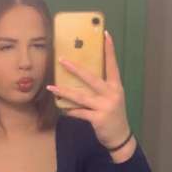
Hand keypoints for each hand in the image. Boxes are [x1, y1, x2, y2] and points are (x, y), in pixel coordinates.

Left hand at [46, 30, 130, 149]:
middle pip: (91, 78)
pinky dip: (69, 110)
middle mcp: (112, 94)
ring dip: (64, 92)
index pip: (112, 65)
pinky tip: (61, 107)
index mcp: (116, 87)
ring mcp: (105, 106)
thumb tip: (81, 78)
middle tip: (62, 60)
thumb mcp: (112, 99)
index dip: (109, 50)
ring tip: (51, 87)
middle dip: (76, 69)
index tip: (105, 34)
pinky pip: (79, 112)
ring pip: (81, 96)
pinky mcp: (98, 118)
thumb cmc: (113, 115)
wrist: (120, 137)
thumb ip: (101, 88)